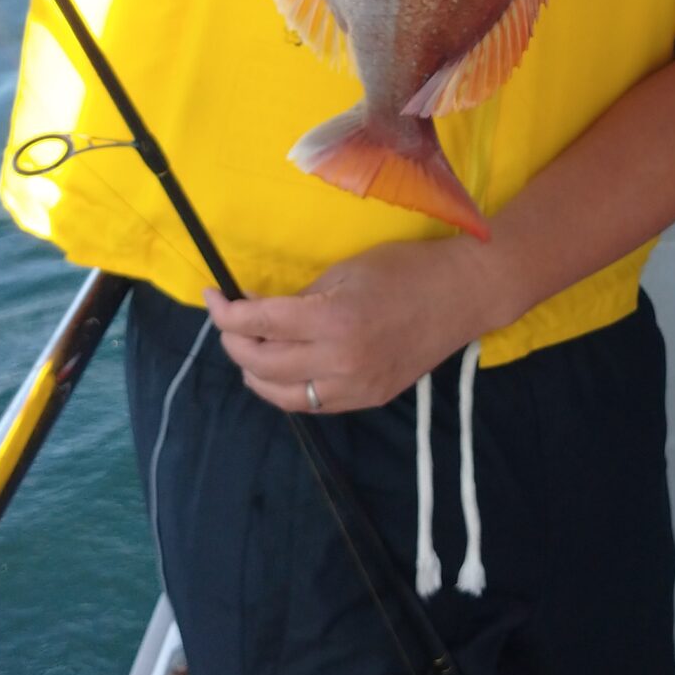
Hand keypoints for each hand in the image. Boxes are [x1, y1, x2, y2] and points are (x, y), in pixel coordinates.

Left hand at [206, 238, 489, 413]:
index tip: (212, 297)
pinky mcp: (368, 399)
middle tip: (228, 321)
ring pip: (280, 395)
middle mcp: (339, 361)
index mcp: (332, 320)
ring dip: (255, 372)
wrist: (462, 296)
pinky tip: (281, 369)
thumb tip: (259, 311)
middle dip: (234, 342)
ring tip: (249, 348)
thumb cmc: (405, 269)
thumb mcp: (345, 271)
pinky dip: (286, 388)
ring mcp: (354, 387)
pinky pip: (311, 404)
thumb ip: (299, 297)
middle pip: (261, 364)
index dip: (226, 313)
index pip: (259, 325)